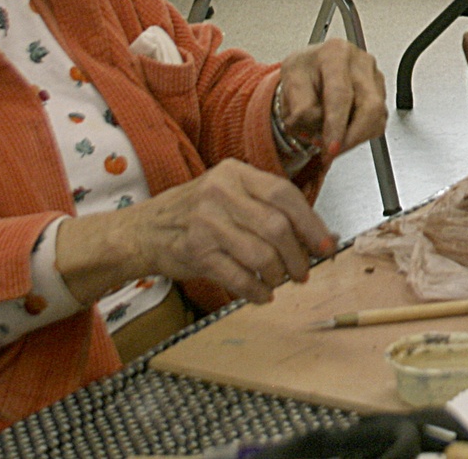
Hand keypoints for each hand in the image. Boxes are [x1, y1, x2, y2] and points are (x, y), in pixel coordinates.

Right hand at [58, 158, 334, 305]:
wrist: (143, 230)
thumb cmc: (195, 213)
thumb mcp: (229, 193)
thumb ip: (268, 207)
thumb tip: (319, 236)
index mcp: (235, 173)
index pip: (284, 194)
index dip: (310, 223)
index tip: (325, 244)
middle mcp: (220, 192)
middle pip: (276, 227)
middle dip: (298, 255)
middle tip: (304, 271)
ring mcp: (206, 223)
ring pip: (260, 254)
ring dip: (279, 275)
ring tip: (282, 281)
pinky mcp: (196, 252)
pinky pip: (238, 276)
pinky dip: (257, 290)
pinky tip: (263, 294)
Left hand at [276, 39, 386, 160]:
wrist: (312, 69)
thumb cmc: (303, 74)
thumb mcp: (289, 84)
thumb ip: (300, 109)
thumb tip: (319, 132)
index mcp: (335, 54)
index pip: (341, 94)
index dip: (336, 125)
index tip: (331, 147)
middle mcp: (361, 61)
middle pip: (371, 107)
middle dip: (353, 137)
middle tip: (334, 152)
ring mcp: (375, 76)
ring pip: (378, 117)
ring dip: (355, 136)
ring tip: (332, 138)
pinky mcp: (381, 92)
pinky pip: (378, 122)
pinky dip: (360, 133)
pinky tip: (343, 130)